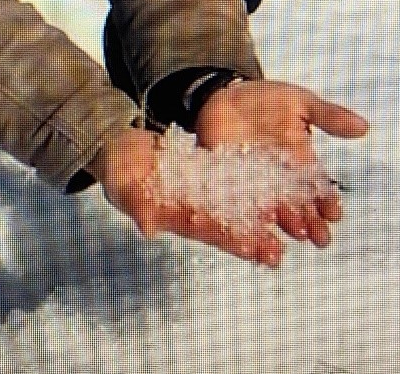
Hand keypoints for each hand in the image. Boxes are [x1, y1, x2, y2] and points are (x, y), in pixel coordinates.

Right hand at [89, 125, 281, 264]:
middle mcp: (190, 209)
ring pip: (233, 206)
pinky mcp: (204, 172)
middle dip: (251, 239)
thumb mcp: (122, 188)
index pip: (205, 233)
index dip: (229, 241)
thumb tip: (148, 229)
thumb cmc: (116, 172)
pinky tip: (271, 188)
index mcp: (173, 217)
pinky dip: (250, 184)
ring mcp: (198, 192)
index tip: (252, 249)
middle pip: (226, 226)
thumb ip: (137, 207)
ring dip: (256, 216)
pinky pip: (230, 179)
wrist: (118, 147)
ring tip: (283, 226)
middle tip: (277, 251)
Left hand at [195, 79, 367, 254]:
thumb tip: (363, 127)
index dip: (327, 201)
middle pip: (296, 204)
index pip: (317, 186)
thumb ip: (329, 117)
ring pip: (269, 208)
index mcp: (299, 160)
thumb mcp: (300, 102)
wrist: (224, 93)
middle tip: (320, 239)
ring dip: (282, 224)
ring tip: (292, 237)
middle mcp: (278, 176)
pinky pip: (236, 200)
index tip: (335, 215)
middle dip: (309, 221)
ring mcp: (253, 180)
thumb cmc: (266, 100)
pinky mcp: (226, 179)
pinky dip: (245, 215)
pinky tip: (254, 226)